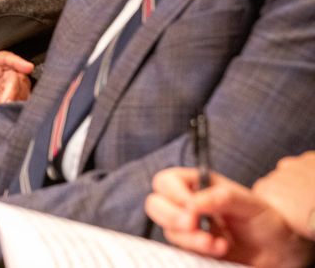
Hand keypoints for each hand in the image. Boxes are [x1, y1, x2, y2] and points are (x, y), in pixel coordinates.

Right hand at [146, 167, 314, 267]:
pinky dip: (198, 251)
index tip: (191, 207)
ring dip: (190, 238)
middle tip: (192, 225)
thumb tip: (192, 204)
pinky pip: (181, 250)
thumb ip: (219, 197)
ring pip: (167, 230)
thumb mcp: (247, 202)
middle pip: (155, 204)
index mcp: (196, 184)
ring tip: (216, 242)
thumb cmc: (263, 218)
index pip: (165, 182)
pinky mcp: (193, 248)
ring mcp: (188, 227)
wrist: (277, 248)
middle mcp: (187, 204)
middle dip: (171, 216)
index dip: (172, 193)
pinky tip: (219, 249)